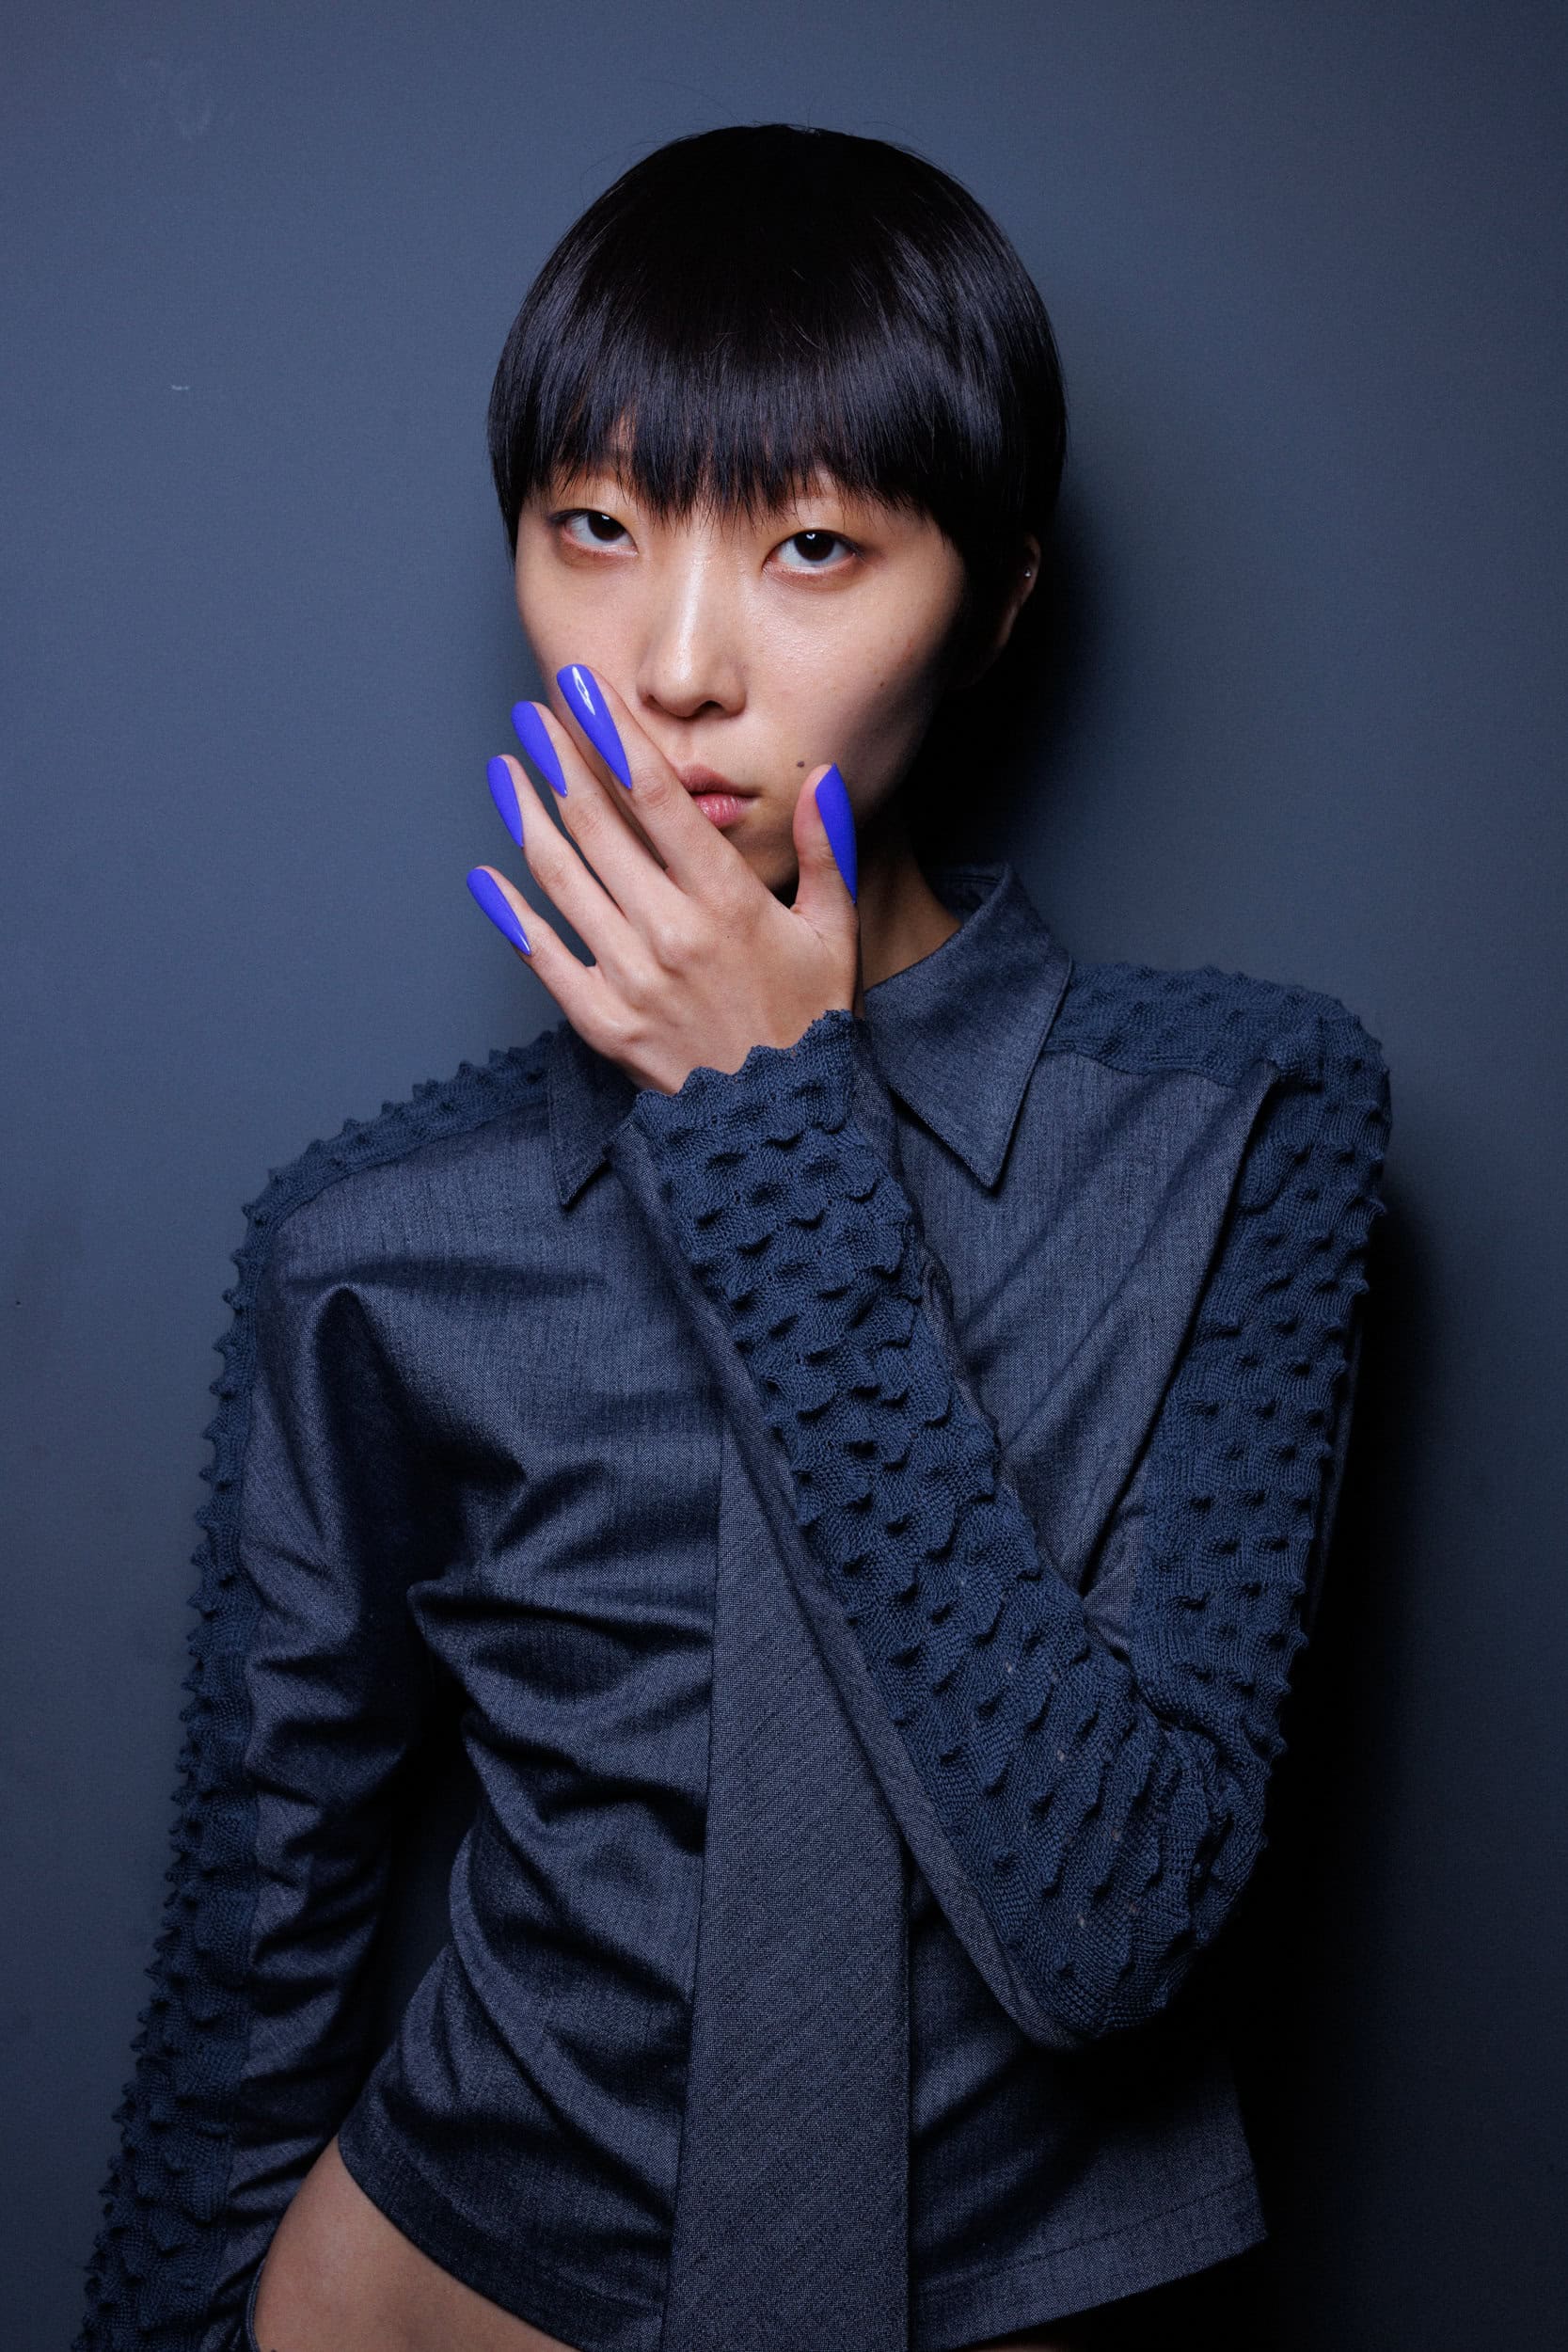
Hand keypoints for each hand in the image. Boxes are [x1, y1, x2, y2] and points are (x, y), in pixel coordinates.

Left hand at [467, 664, 859, 1095]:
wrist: (782, 1127)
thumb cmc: (811, 1025)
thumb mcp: (835, 935)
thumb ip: (826, 853)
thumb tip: (822, 780)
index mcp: (729, 902)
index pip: (658, 797)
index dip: (612, 735)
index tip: (580, 689)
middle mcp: (672, 933)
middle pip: (599, 825)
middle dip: (559, 758)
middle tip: (532, 712)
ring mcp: (632, 980)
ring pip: (563, 879)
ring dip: (527, 816)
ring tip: (506, 769)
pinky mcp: (605, 1025)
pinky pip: (544, 959)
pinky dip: (510, 915)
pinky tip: (485, 875)